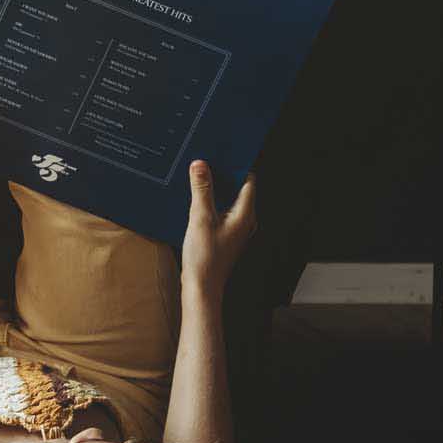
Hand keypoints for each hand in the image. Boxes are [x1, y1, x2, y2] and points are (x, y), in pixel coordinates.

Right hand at [181, 161, 256, 296]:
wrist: (202, 288)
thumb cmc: (205, 258)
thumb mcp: (201, 218)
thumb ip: (201, 189)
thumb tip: (201, 164)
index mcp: (245, 214)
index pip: (248, 180)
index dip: (236, 165)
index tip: (222, 153)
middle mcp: (245, 221)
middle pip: (238, 189)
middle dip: (222, 176)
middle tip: (205, 162)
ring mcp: (235, 230)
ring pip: (228, 201)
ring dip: (214, 191)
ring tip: (197, 179)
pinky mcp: (225, 236)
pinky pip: (221, 212)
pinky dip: (210, 204)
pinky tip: (194, 202)